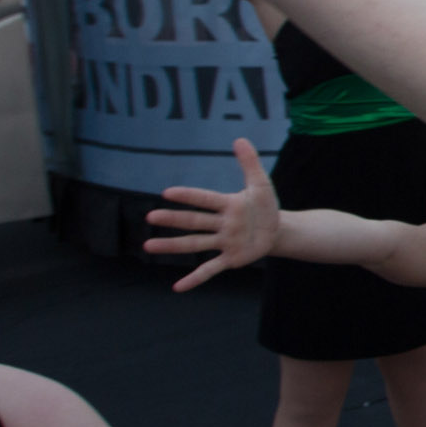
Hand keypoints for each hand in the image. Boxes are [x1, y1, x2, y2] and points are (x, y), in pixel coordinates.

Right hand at [144, 139, 279, 291]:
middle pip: (194, 221)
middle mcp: (220, 224)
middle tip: (149, 217)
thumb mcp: (260, 184)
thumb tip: (239, 139)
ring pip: (194, 244)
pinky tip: (177, 287)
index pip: (205, 199)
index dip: (189, 196)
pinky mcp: (230, 259)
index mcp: (227, 205)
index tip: (167, 193)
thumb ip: (249, 163)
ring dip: (172, 246)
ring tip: (148, 247)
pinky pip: (210, 270)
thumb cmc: (264, 206)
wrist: (277, 230)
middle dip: (173, 220)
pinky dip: (195, 279)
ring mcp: (223, 242)